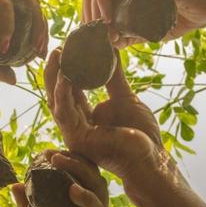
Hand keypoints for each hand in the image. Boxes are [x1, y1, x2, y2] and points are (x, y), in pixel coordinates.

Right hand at [0, 0, 47, 83]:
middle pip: (33, 2)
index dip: (39, 28)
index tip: (39, 53)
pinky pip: (3, 3)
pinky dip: (8, 24)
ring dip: (33, 24)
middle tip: (40, 52)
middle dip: (41, 28)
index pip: (28, 8)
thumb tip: (13, 80)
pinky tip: (3, 45)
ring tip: (30, 48)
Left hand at [13, 150, 107, 206]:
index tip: (45, 151)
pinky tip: (73, 190)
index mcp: (79, 205)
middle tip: (51, 152)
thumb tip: (14, 183)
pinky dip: (87, 199)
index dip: (67, 158)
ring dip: (80, 171)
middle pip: (92, 174)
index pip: (80, 173)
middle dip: (74, 158)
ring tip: (60, 161)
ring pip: (98, 188)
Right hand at [44, 50, 174, 193]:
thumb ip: (114, 76)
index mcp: (85, 117)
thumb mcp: (124, 96)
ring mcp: (73, 134)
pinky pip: (64, 113)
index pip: (69, 90)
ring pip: (56, 102)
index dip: (66, 70)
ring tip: (56, 56)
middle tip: (56, 49)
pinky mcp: (76, 139)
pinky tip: (64, 76)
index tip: (66, 49)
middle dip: (54, 71)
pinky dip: (63, 93)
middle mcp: (75, 125)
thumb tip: (110, 50)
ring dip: (54, 78)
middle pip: (57, 95)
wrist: (151, 157)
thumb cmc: (141, 133)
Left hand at [82, 0, 205, 46]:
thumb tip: (110, 43)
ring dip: (95, 13)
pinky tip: (110, 19)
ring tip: (106, 32)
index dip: (89, 16)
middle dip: (88, 17)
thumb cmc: (183, 13)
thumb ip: (130, 33)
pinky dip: (105, 1)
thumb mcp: (149, 28)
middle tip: (98, 38)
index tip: (95, 38)